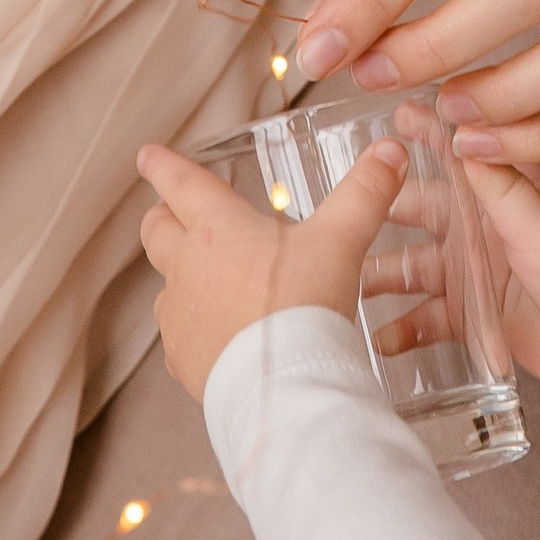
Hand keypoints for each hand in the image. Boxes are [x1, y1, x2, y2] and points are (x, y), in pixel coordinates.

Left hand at [137, 134, 409, 401]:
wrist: (285, 387)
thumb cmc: (307, 306)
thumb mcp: (342, 240)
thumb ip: (365, 193)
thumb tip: (391, 152)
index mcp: (217, 227)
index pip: (179, 183)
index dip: (162, 165)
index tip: (148, 156)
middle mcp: (187, 266)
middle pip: (156, 230)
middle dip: (163, 216)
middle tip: (174, 212)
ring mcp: (178, 316)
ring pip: (165, 283)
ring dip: (182, 275)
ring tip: (212, 280)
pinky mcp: (182, 358)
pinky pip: (178, 334)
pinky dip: (193, 327)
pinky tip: (220, 334)